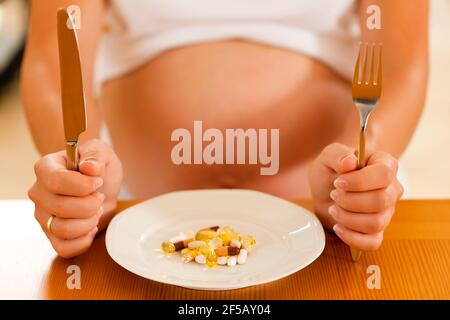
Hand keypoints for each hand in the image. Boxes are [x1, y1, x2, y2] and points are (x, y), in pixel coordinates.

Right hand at [28, 139, 122, 257]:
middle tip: (99, 196)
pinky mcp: (51, 235)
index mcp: (46, 168)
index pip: (57, 181)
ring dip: (89, 221)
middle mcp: (39, 193)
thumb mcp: (102, 152)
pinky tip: (91, 226)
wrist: (103, 187)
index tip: (98, 182)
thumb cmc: (98, 168)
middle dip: (91, 204)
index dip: (84, 185)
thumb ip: (96, 155)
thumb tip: (90, 168)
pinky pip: (64, 248)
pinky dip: (84, 240)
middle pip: (61, 207)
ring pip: (63, 229)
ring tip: (96, 210)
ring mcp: (42, 216)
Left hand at [309, 143, 403, 250]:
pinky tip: (338, 226)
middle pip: (381, 201)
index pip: (384, 174)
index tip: (338, 182)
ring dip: (348, 218)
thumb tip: (349, 161)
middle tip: (334, 194)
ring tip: (334, 208)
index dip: (359, 181)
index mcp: (385, 164)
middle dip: (350, 200)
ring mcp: (387, 212)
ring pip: (376, 223)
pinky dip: (352, 237)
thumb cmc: (331, 171)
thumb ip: (337, 154)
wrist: (325, 191)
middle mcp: (392, 188)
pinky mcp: (377, 231)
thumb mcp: (328, 156)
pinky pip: (373, 243)